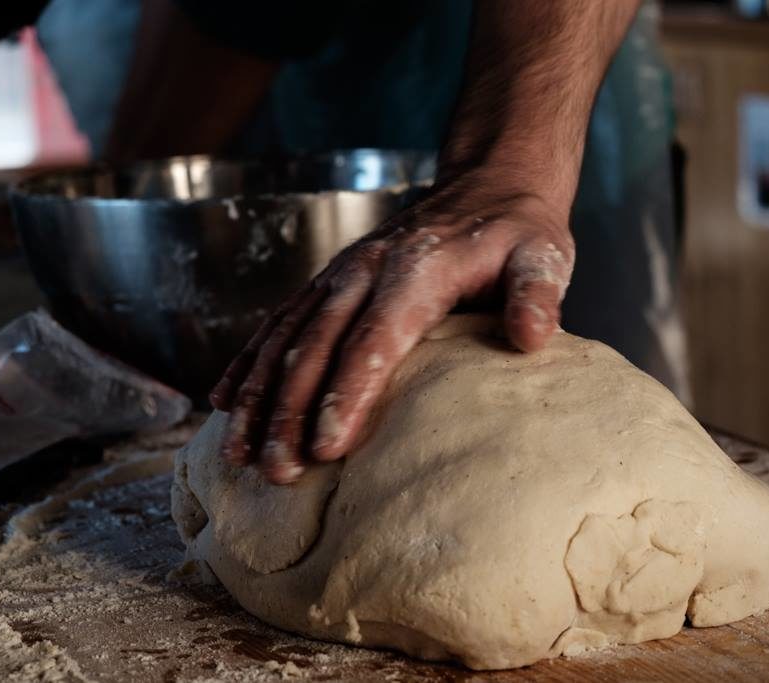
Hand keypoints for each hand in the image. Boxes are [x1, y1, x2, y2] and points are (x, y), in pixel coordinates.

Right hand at [210, 168, 574, 482]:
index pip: (375, 339)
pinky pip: (278, 323)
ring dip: (259, 396)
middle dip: (290, 412)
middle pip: (316, 346)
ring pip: (285, 338)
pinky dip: (249, 363)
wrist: (487, 184)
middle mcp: (365, 271)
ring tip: (239, 454)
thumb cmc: (517, 233)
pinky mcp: (330, 283)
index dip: (348, 393)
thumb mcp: (543, 256)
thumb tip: (531, 337)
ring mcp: (340, 275)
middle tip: (277, 472)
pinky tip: (225, 402)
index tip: (327, 448)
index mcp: (416, 271)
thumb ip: (536, 294)